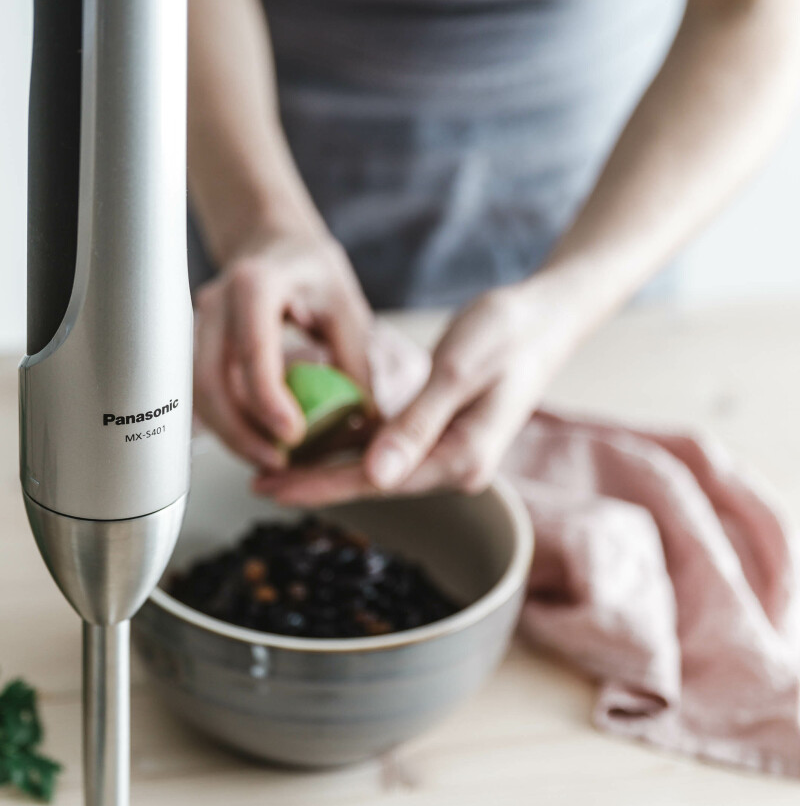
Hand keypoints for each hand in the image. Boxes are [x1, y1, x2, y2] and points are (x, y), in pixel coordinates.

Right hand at [194, 225, 372, 469]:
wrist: (274, 248)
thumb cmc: (311, 272)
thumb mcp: (346, 308)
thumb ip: (356, 363)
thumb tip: (365, 423)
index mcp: (255, 283)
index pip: (252, 348)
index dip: (268, 399)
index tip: (292, 435)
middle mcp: (216, 303)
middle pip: (209, 379)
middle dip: (239, 431)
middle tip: (278, 462)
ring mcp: (199, 326)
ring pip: (198, 393)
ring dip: (230, 434)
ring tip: (270, 460)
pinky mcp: (198, 348)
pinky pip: (204, 393)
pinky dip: (227, 423)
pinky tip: (256, 441)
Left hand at [254, 278, 586, 503]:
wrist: (547, 316)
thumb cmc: (508, 333)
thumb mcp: (459, 370)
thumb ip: (417, 425)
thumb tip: (375, 477)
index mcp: (463, 459)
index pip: (377, 482)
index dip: (321, 486)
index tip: (275, 488)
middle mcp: (456, 466)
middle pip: (371, 482)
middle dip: (314, 482)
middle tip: (258, 484)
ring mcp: (448, 451)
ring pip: (375, 467)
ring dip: (326, 467)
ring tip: (272, 468)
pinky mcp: (441, 432)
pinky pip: (386, 446)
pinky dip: (349, 445)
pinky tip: (313, 444)